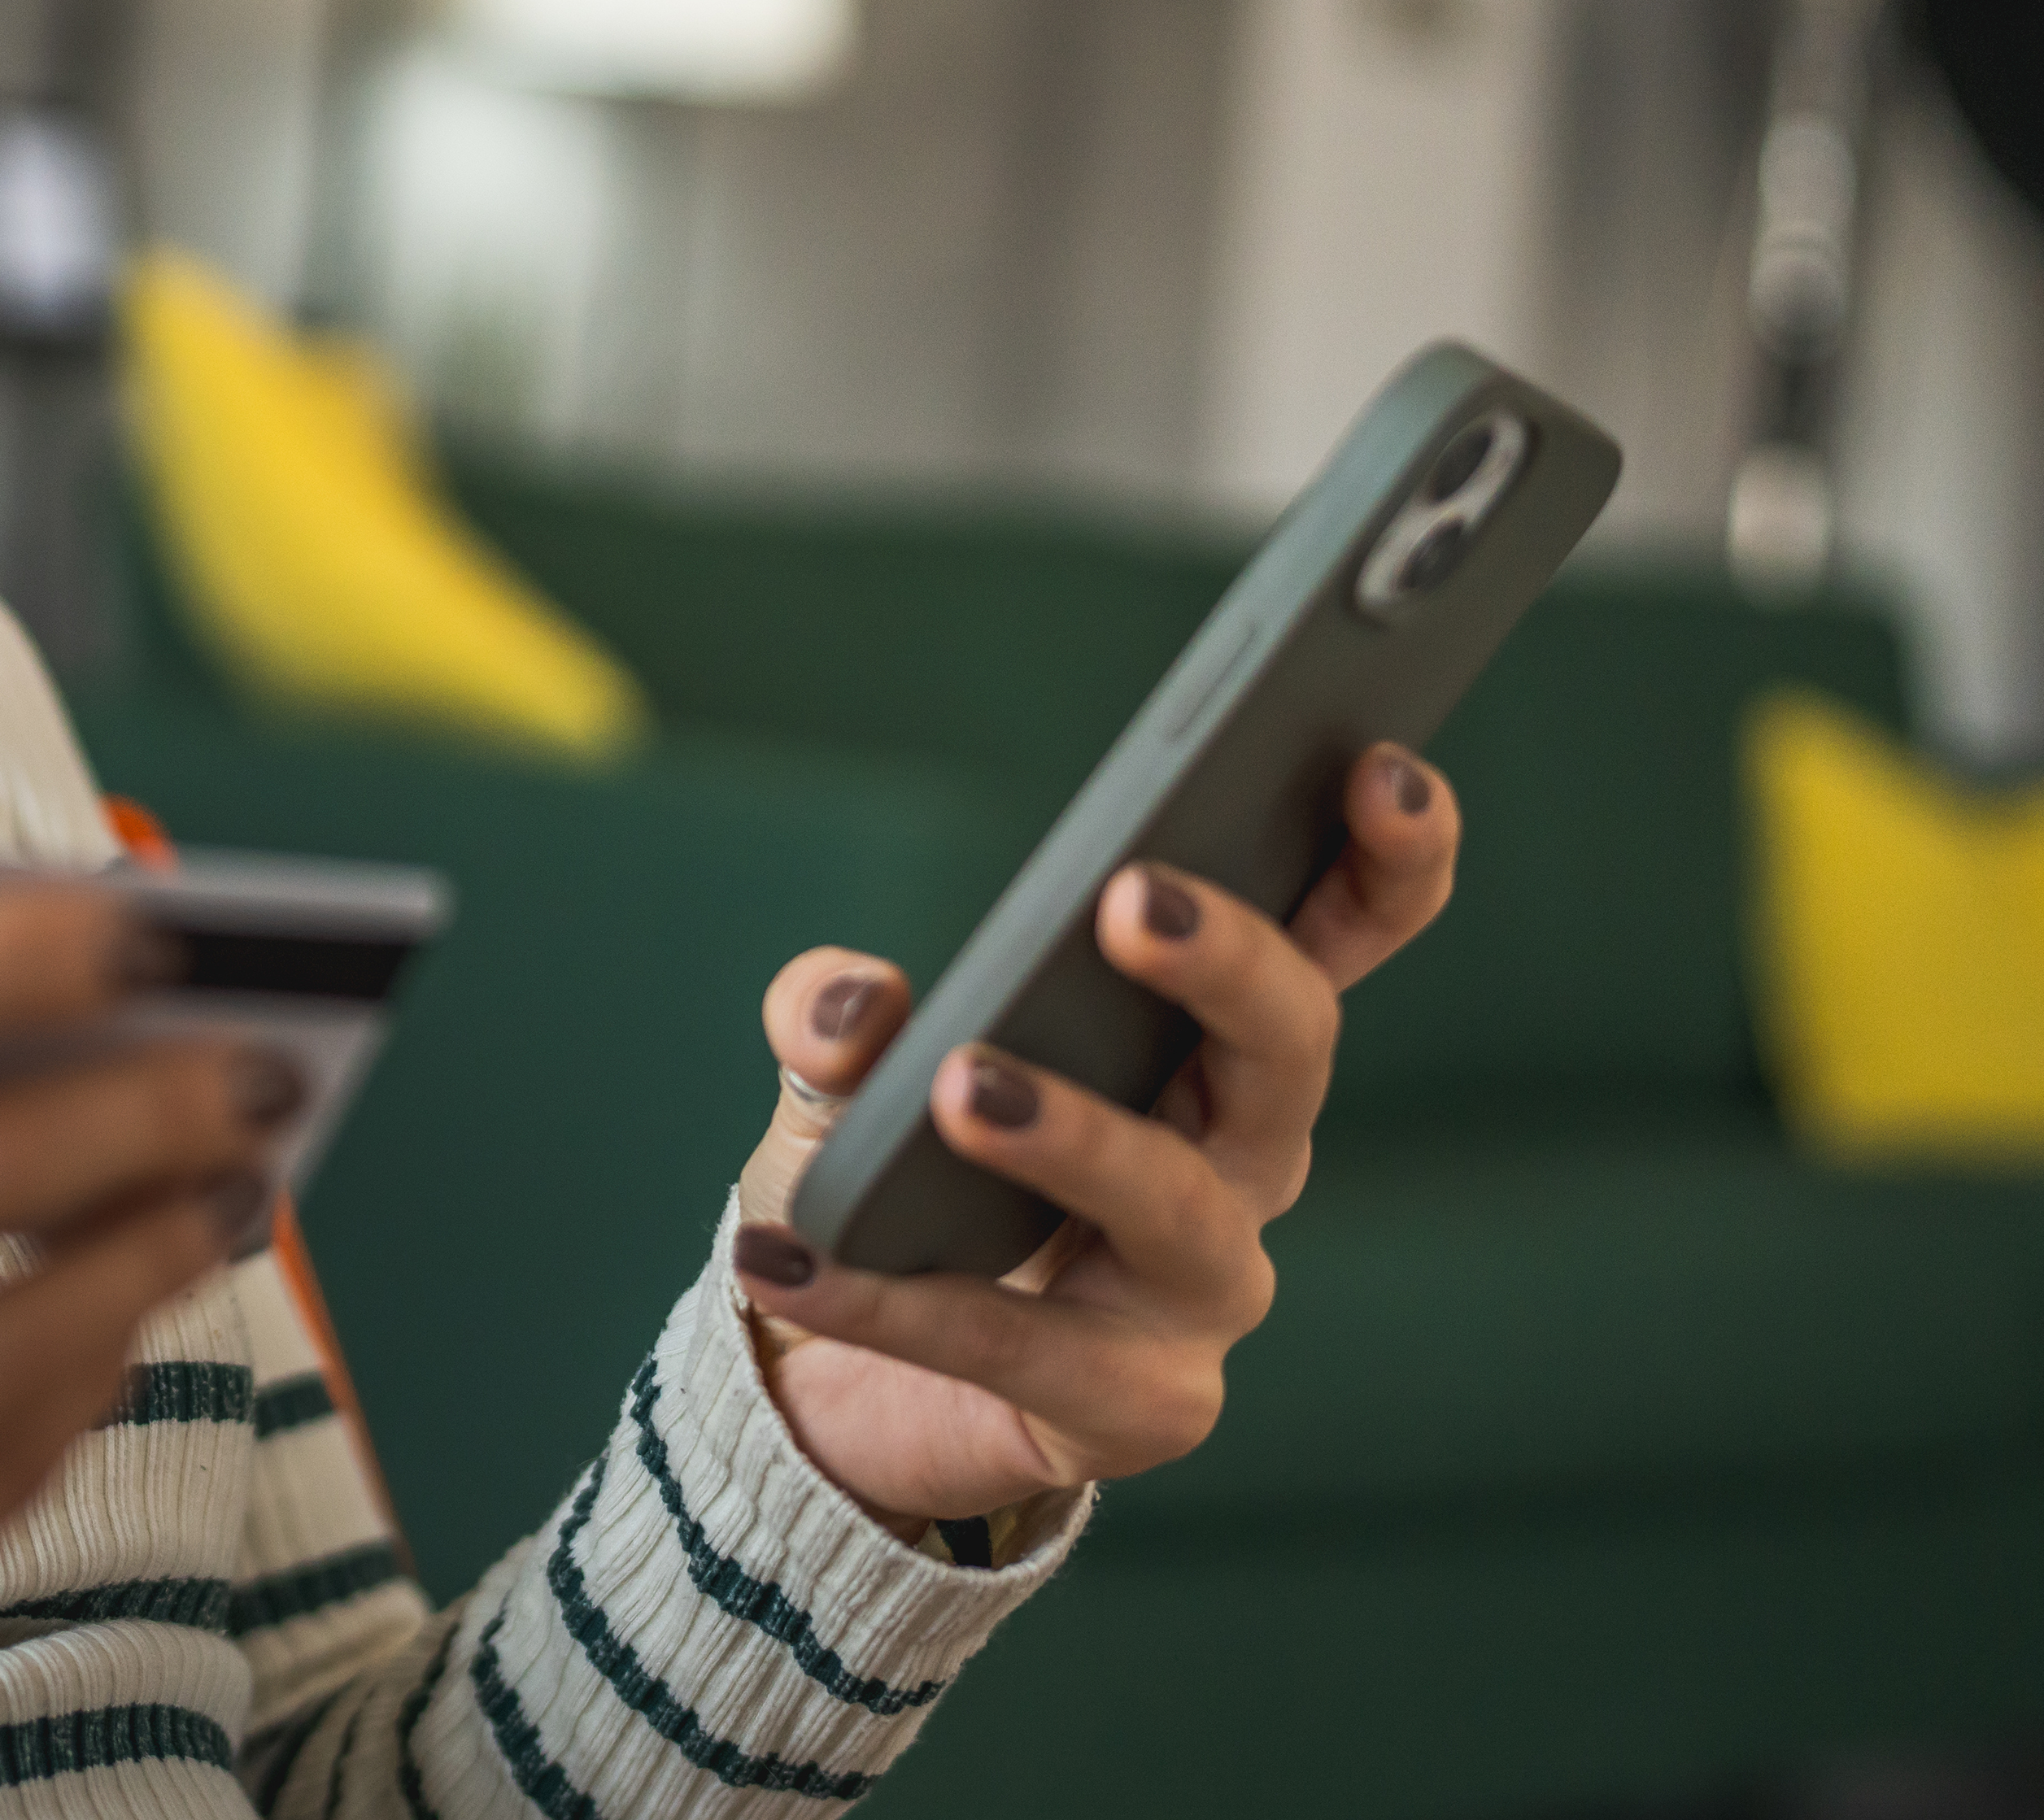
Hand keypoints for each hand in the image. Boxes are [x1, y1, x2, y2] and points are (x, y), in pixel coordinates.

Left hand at [724, 743, 1460, 1525]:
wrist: (833, 1380)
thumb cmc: (888, 1184)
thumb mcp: (846, 1074)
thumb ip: (838, 1015)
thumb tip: (855, 1001)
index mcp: (1204, 1045)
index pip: (1337, 937)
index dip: (1385, 858)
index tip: (1376, 765)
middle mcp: (1239, 1159)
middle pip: (1288, 1049)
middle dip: (1227, 964)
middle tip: (1131, 899)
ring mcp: (1202, 1289)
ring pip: (1176, 1202)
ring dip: (1074, 1134)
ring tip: (957, 1085)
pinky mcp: (1137, 1405)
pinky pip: (1021, 1344)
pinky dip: (895, 1299)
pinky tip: (784, 1256)